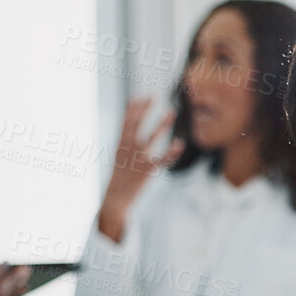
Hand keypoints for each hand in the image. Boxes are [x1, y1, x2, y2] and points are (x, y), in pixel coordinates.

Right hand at [98, 96, 181, 241]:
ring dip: (162, 124)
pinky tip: (180, 143)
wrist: (115, 200)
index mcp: (120, 146)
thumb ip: (126, 148)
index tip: (138, 97)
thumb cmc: (120, 180)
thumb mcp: (120, 160)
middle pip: (136, 124)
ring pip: (152, 137)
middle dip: (145, 109)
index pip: (125, 123)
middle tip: (153, 96)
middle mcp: (128, 149)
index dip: (132, 109)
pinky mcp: (147, 170)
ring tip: (171, 112)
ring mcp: (138, 159)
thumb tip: (133, 138)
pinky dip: (171, 152)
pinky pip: (162, 159)